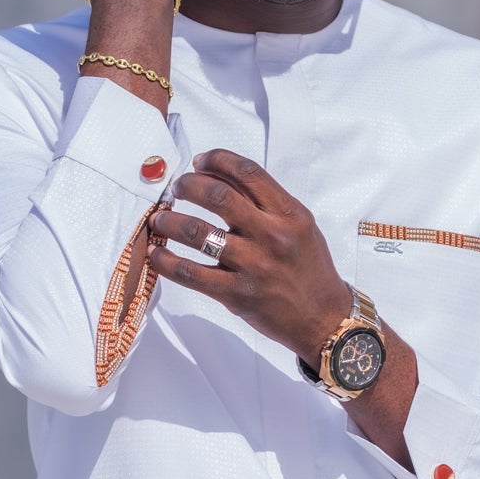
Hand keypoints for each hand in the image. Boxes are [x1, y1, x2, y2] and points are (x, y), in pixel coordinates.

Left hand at [147, 150, 352, 367]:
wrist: (323, 318)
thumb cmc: (310, 270)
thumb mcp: (299, 228)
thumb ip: (266, 204)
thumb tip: (222, 179)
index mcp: (289, 214)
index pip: (248, 172)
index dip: (217, 159)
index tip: (200, 161)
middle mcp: (271, 236)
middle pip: (217, 195)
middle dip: (188, 185)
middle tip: (177, 188)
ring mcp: (253, 265)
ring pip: (197, 232)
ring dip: (169, 221)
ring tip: (159, 219)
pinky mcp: (236, 294)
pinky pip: (191, 273)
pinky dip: (166, 262)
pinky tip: (156, 255)